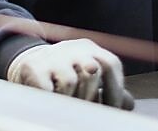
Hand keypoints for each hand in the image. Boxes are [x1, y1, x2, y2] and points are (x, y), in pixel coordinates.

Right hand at [6, 39, 132, 107]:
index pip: (111, 64)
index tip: (112, 109)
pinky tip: (51, 99)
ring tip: (66, 102)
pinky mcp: (33, 67)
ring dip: (70, 99)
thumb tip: (128, 104)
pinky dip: (52, 99)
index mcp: (89, 48)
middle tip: (86, 109)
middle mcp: (73, 48)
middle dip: (91, 96)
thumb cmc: (65, 74)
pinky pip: (48, 90)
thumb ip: (108, 88)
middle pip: (92, 71)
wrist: (29, 65)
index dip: (115, 89)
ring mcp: (52, 56)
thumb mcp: (87, 75)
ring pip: (70, 82)